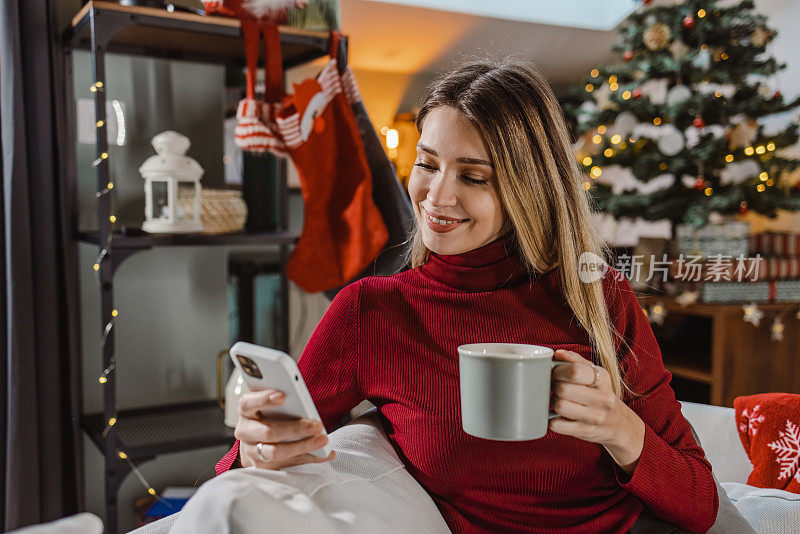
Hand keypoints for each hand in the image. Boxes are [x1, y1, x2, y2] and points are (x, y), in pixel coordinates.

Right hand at [234, 389, 335, 468]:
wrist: (254, 442)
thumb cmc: (267, 416)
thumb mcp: (269, 405)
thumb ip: (281, 401)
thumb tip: (300, 396)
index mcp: (246, 411)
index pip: (249, 403)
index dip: (264, 399)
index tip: (282, 396)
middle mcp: (246, 432)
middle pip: (268, 432)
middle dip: (295, 429)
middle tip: (317, 425)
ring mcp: (252, 452)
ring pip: (277, 452)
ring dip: (303, 446)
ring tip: (322, 440)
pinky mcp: (264, 467)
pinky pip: (289, 464)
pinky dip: (310, 457)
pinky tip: (325, 452)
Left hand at [549, 349, 644, 474]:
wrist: (619, 424)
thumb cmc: (600, 394)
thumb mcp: (596, 374)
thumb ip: (576, 361)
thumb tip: (558, 354)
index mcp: (602, 379)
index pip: (574, 371)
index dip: (558, 370)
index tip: (554, 372)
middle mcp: (602, 399)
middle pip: (563, 389)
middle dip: (554, 386)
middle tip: (556, 387)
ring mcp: (594, 417)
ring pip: (559, 406)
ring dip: (553, 402)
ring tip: (558, 400)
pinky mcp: (584, 432)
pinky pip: (557, 424)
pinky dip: (552, 419)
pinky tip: (558, 415)